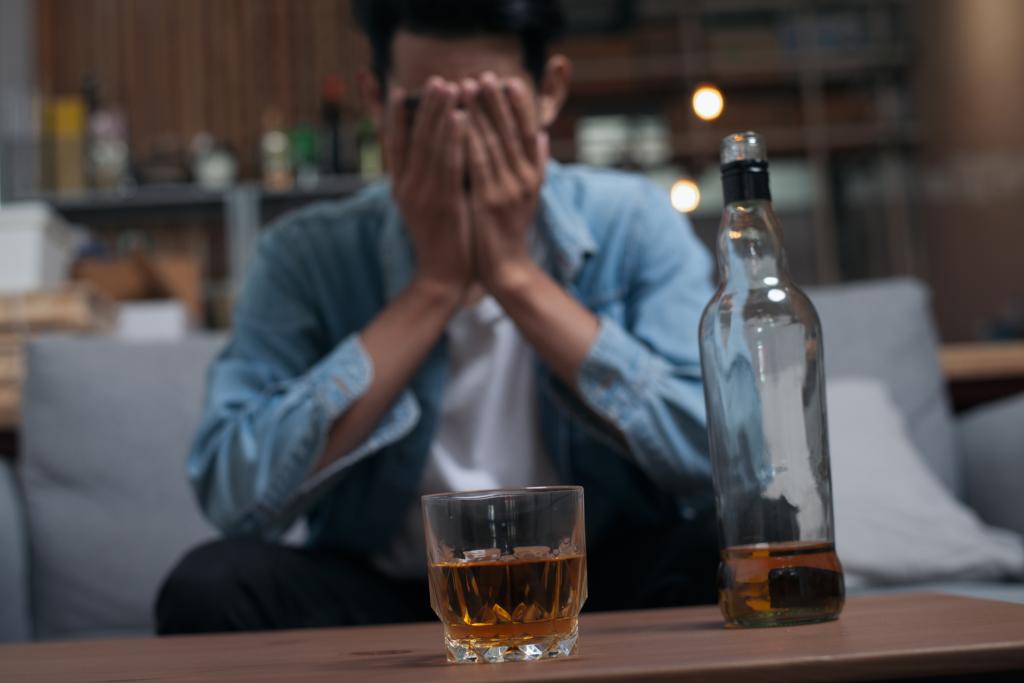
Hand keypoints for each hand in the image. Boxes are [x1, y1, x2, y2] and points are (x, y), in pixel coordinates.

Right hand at [386, 78, 472, 299]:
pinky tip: (463, 118)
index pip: (393, 144)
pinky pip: (450, 164)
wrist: (441, 279)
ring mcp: (424, 195)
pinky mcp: (444, 204)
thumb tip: (435, 154)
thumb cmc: (441, 242)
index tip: (398, 89)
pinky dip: (455, 139)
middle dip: (424, 106)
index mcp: (400, 187)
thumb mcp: (425, 208)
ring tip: (450, 86)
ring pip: (431, 146)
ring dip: (441, 113)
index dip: (394, 116)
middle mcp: (407, 187)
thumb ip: (426, 181)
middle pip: (413, 138)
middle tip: (436, 78)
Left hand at [463, 73, 548, 294]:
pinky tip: (457, 120)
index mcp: (534, 176)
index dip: (520, 106)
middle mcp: (525, 179)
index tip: (510, 81)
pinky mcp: (489, 201)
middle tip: (485, 74)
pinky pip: (477, 163)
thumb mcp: (529, 197)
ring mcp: (508, 190)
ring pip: (493, 142)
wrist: (507, 270)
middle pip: (512, 132)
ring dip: (479, 112)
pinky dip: (468, 139)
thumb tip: (543, 136)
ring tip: (466, 86)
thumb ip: (537, 166)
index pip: (530, 132)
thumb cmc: (510, 232)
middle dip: (497, 101)